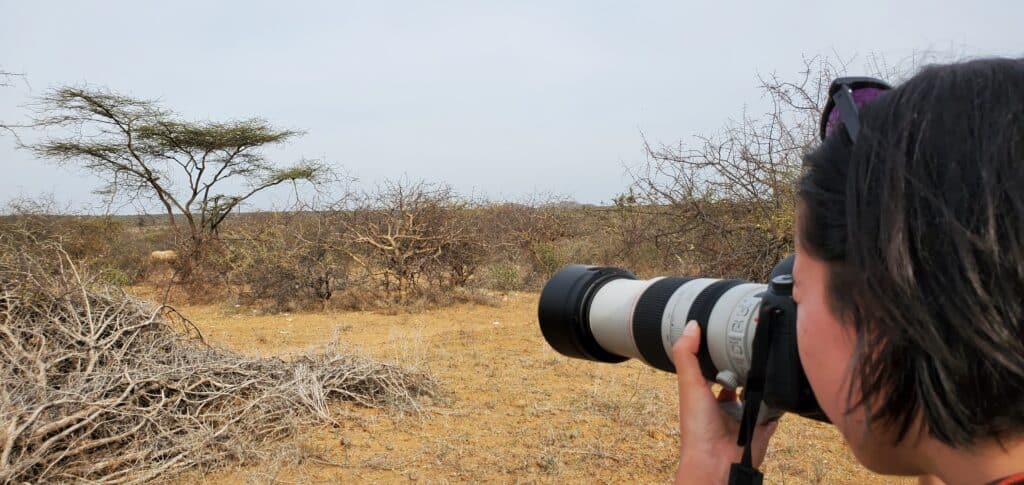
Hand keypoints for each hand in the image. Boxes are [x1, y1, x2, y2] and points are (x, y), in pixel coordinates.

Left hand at [673, 320, 779, 484]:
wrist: (717, 462)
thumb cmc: (698, 428)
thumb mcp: (690, 384)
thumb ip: (688, 355)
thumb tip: (691, 325)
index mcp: (707, 394)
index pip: (717, 367)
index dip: (722, 352)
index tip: (733, 332)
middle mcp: (726, 404)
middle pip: (741, 378)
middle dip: (749, 365)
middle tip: (758, 344)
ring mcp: (745, 416)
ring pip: (760, 392)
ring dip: (765, 380)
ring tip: (771, 361)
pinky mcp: (762, 427)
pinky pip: (775, 411)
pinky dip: (778, 401)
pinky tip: (781, 386)